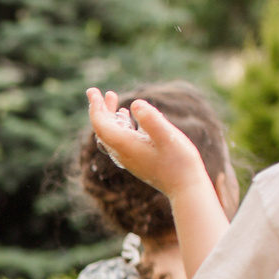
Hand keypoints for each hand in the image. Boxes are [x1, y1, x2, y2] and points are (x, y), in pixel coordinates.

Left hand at [87, 88, 211, 197]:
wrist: (186, 188)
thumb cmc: (180, 162)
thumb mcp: (168, 137)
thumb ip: (152, 120)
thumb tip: (135, 103)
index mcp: (125, 145)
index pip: (101, 124)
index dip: (95, 107)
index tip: (93, 91)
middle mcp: (122, 153)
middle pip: (103, 128)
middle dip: (99, 108)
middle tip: (95, 90)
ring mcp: (129, 157)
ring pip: (112, 133)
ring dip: (110, 115)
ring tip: (111, 97)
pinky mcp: (138, 159)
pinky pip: (121, 139)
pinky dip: (120, 125)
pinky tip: (127, 116)